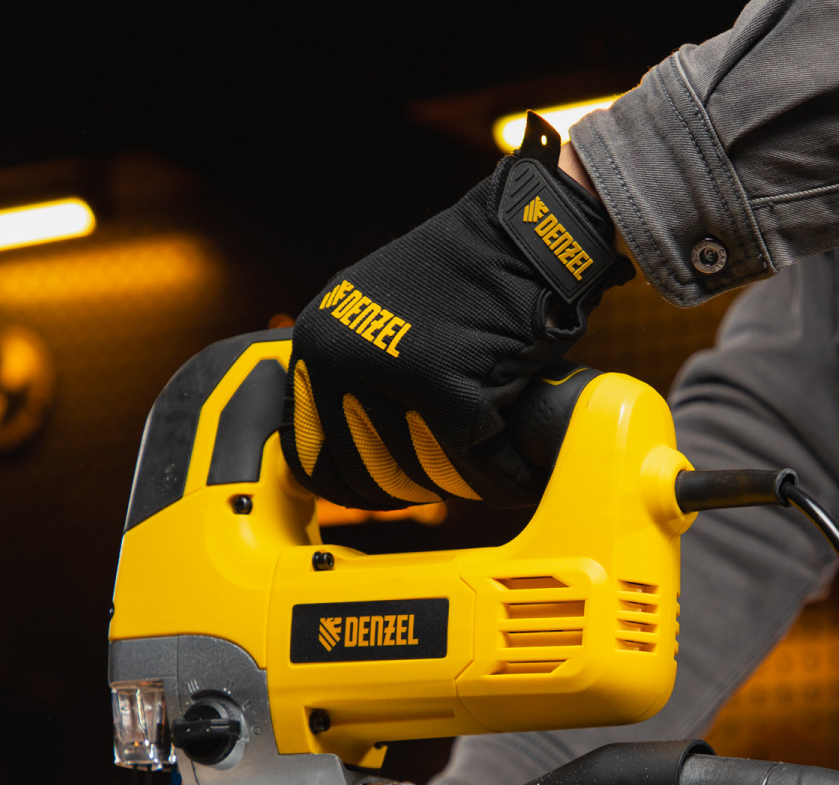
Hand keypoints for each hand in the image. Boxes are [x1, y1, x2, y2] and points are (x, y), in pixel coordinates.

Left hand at [281, 115, 633, 509]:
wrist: (526, 235)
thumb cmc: (463, 278)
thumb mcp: (376, 314)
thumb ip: (352, 371)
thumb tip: (347, 447)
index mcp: (317, 342)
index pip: (312, 452)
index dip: (350, 484)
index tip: (380, 494)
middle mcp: (342, 359)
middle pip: (368, 470)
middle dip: (408, 490)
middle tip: (441, 485)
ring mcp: (394, 375)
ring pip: (420, 473)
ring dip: (455, 484)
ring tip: (477, 474)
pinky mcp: (451, 392)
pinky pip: (473, 466)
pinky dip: (500, 475)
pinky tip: (514, 470)